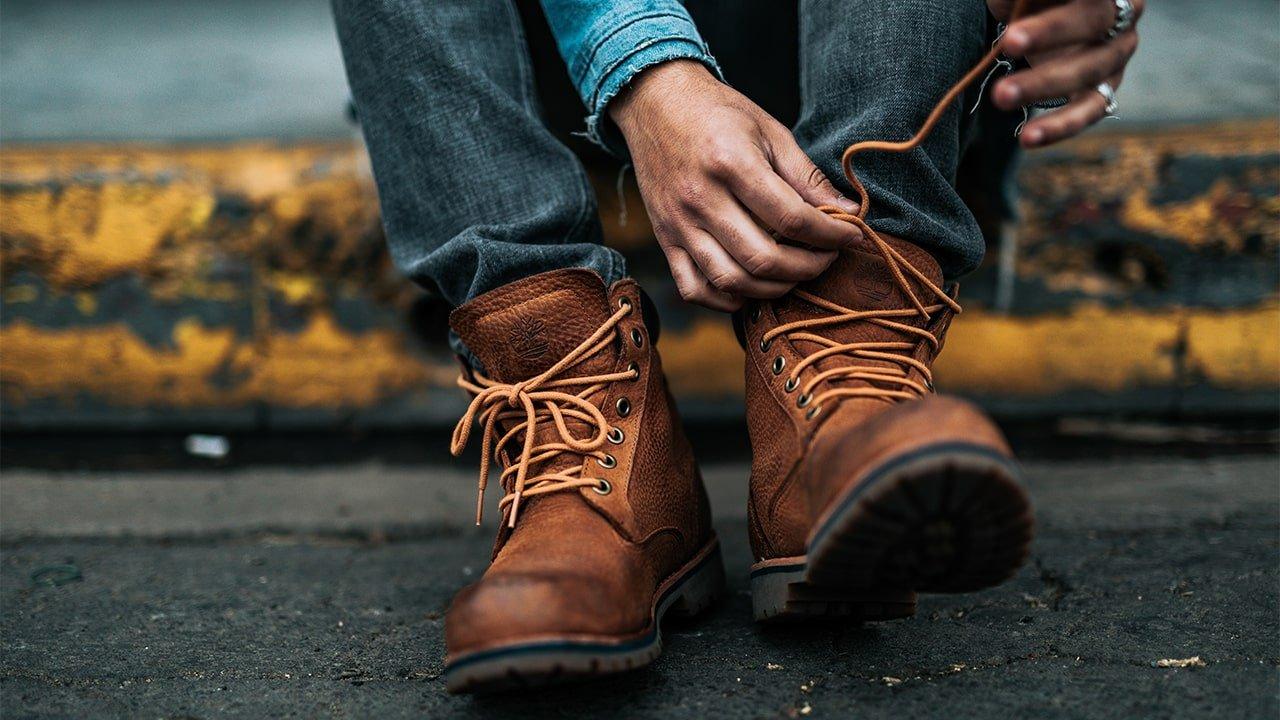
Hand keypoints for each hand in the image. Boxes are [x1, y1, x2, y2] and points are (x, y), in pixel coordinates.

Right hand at [609, 60, 862, 311]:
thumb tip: (849, 212)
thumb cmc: (718, 112)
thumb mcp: (769, 131)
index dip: (830, 234)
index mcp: (731, 163)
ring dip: (773, 289)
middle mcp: (700, 199)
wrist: (655, 103)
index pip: (791, 217)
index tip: (852, 236)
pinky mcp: (664, 238)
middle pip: (763, 259)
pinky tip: (750, 288)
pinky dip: (725, 301)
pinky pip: (693, 289)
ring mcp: (678, 224)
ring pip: (731, 282)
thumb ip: (807, 176)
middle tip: (827, 257)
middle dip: (808, 267)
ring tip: (795, 273)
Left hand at [988, 0, 1142, 147]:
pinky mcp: (1105, 89)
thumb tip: (1017, 0)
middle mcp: (1125, 16)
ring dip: (1044, 86)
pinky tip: (1027, 138)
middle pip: (1094, 24)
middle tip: (1008, 44)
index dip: (1057, 13)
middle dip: (1050, 36)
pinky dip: (1058, 126)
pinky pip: (1088, 111)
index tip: (1019, 25)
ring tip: (1002, 96)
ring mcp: (1117, 56)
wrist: (1047, 16)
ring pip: (1089, 72)